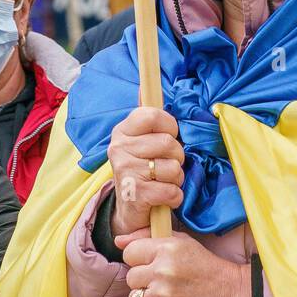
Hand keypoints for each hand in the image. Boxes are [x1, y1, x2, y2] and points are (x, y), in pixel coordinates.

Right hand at [107, 106, 183, 235]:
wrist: (128, 210)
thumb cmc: (141, 168)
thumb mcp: (139, 140)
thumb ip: (146, 116)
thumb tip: (145, 85)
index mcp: (122, 130)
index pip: (154, 115)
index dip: (170, 126)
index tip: (169, 136)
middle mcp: (119, 148)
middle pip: (169, 143)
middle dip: (177, 157)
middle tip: (166, 165)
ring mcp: (126, 171)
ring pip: (173, 168)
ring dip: (176, 179)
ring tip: (163, 181)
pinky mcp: (135, 194)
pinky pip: (172, 191)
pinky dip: (175, 196)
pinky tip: (164, 197)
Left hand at [117, 230, 250, 296]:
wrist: (228, 294)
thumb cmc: (204, 265)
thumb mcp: (181, 243)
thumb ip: (148, 237)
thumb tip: (118, 240)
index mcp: (166, 249)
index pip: (129, 252)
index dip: (138, 257)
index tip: (148, 261)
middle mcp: (162, 271)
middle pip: (131, 276)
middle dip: (143, 278)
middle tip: (160, 278)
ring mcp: (161, 296)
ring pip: (135, 295)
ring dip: (147, 295)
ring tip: (166, 292)